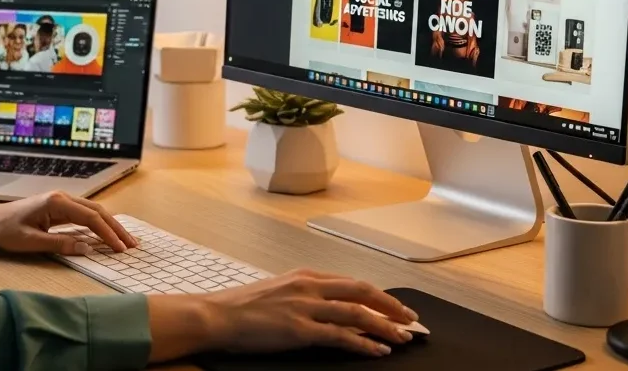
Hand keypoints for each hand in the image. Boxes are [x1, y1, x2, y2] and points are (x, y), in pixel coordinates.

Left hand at [0, 191, 137, 254]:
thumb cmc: (6, 230)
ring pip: (94, 211)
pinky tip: (108, 233)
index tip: (120, 248)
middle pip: (98, 211)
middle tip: (132, 246)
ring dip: (111, 225)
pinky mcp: (60, 208)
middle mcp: (63, 197)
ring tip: (126, 241)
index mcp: (56, 202)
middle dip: (116, 228)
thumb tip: (87, 248)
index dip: (108, 233)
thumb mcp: (31, 242)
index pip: (91, 217)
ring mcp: (62, 201)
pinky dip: (100, 224)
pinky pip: (86, 214)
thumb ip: (60, 244)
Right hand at [148, 269, 417, 362]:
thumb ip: (304, 297)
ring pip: (356, 313)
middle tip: (411, 321)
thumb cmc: (240, 308)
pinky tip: (378, 351)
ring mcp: (304, 306)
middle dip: (391, 306)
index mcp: (303, 276)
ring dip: (385, 326)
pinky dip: (363, 344)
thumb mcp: (277, 293)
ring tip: (402, 338)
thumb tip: (331, 311)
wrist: (215, 316)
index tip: (395, 307)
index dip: (378, 295)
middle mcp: (308, 285)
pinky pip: (340, 336)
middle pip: (361, 291)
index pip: (350, 282)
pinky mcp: (298, 329)